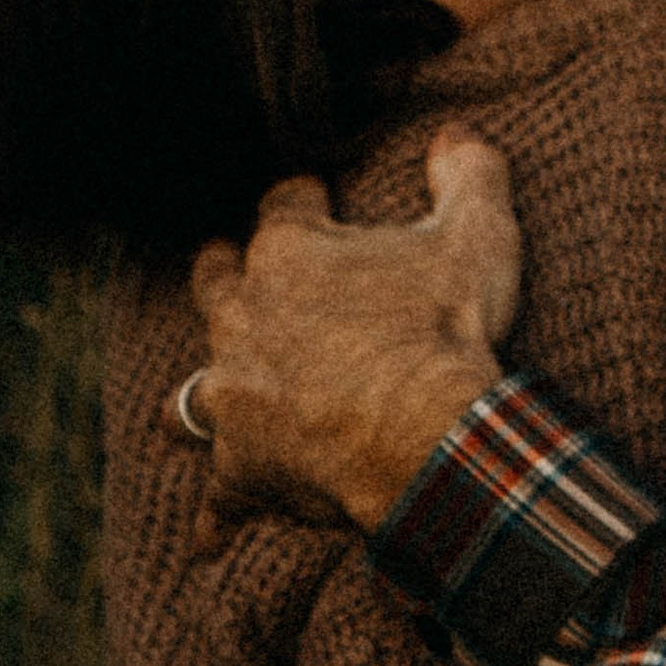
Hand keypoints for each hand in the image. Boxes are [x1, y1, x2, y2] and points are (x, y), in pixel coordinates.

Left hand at [172, 130, 522, 539]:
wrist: (427, 436)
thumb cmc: (445, 329)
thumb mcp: (476, 236)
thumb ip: (467, 173)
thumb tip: (456, 133)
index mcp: (288, 254)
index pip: (282, 204)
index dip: (304, 198)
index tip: (318, 198)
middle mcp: (241, 319)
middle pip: (214, 281)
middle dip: (224, 273)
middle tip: (242, 272)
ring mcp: (233, 397)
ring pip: (189, 390)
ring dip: (204, 389)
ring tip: (216, 392)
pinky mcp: (241, 467)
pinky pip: (219, 496)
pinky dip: (221, 512)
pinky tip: (216, 532)